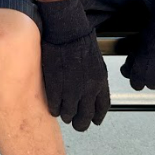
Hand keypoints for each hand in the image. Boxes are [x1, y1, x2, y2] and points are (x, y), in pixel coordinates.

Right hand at [37, 0, 110, 131]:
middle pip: (85, 117)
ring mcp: (71, 89)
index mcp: (101, 82)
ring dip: (65, 115)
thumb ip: (94, 80)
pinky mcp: (55, 86)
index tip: (93, 120)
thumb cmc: (79, 40)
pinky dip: (53, 109)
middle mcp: (88, 89)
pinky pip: (55, 106)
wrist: (66, 30)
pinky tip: (53, 106)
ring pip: (69, 115)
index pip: (102, 108)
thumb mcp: (96, 62)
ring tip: (62, 112)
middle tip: (76, 123)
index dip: (97, 117)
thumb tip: (90, 93)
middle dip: (80, 123)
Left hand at [120, 0, 154, 89]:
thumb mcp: (135, 46)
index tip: (135, 70)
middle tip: (150, 62)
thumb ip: (132, 62)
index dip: (135, 77)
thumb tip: (128, 69)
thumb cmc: (153, 34)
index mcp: (142, 74)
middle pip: (151, 84)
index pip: (136, 85)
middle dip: (149, 75)